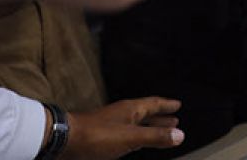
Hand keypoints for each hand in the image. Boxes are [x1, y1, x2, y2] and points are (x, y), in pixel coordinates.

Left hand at [65, 97, 184, 158]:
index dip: (166, 105)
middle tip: (173, 119)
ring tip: (158, 130)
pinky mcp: (103, 135)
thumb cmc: (97, 136)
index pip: (153, 104)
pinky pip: (126, 133)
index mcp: (131, 110)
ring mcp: (112, 123)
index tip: (177, 104)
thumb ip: (155, 137)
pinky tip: (134, 141)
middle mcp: (122, 113)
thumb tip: (179, 134)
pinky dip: (136, 135)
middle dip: (160, 116)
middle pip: (146, 113)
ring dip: (149, 126)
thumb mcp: (131, 137)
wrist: (67, 140)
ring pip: (136, 123)